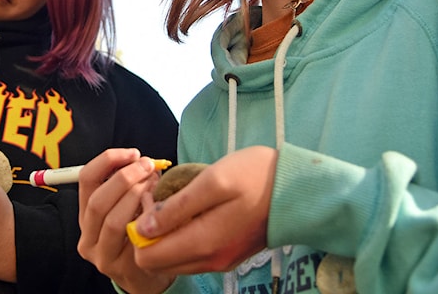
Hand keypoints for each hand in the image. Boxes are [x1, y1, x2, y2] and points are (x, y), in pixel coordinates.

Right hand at [77, 148, 173, 293]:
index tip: (133, 153)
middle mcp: (88, 236)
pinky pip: (133, 240)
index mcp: (86, 214)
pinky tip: (158, 210)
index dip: (108, 160)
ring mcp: (102, 255)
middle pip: (98, 201)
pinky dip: (146, 220)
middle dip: (125, 178)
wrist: (146, 276)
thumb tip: (143, 160)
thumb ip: (129, 184)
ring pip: (113, 221)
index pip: (86, 179)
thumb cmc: (139, 232)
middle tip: (148, 166)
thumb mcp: (128, 207)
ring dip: (136, 196)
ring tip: (155, 185)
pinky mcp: (121, 269)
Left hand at [131, 145, 277, 274]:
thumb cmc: (255, 176)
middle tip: (161, 197)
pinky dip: (182, 236)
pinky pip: (191, 254)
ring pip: (174, 258)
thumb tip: (144, 227)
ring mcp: (219, 260)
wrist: (297, 188)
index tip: (152, 197)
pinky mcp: (227, 255)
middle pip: (158, 261)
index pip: (148, 257)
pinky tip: (192, 209)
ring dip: (166, 234)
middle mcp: (209, 260)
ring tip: (176, 200)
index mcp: (203, 243)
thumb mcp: (213, 181)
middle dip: (150, 233)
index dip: (141, 228)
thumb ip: (177, 207)